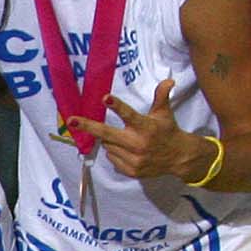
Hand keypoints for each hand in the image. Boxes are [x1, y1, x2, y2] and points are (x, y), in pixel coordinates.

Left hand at [66, 78, 198, 183]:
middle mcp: (139, 144)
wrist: (179, 158)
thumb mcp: (164, 113)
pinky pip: (112, 158)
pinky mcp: (131, 170)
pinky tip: (126, 149)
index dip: (116, 106)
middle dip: (88, 127)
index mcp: (146, 127)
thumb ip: (162, 96)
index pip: (129, 115)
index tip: (104, 98)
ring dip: (109, 140)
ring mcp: (134, 159)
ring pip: (108, 146)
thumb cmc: (168, 131)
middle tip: (72, 120)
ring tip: (122, 137)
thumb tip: (168, 80)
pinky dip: (114, 152)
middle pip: (107, 134)